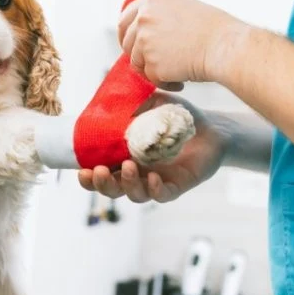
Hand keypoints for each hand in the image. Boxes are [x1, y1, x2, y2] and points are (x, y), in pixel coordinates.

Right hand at [78, 93, 229, 202]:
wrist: (211, 126)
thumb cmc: (178, 117)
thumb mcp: (151, 104)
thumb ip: (130, 103)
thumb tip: (108, 99)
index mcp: (125, 158)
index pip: (101, 174)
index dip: (89, 178)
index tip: (82, 170)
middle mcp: (138, 174)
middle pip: (113, 190)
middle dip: (102, 184)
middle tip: (100, 171)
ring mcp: (156, 181)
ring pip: (135, 195)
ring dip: (127, 184)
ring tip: (129, 166)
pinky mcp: (177, 186)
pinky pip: (161, 195)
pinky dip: (154, 189)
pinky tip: (153, 178)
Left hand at [118, 0, 240, 86]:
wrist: (225, 46)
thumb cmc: (213, 30)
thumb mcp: (181, 9)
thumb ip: (159, 17)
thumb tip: (143, 35)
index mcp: (152, 0)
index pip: (125, 19)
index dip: (127, 35)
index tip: (132, 45)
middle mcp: (144, 17)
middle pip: (126, 43)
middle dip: (138, 56)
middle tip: (155, 64)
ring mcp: (145, 40)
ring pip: (138, 63)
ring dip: (154, 70)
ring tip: (178, 70)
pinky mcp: (151, 63)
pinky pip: (152, 79)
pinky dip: (165, 82)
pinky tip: (182, 78)